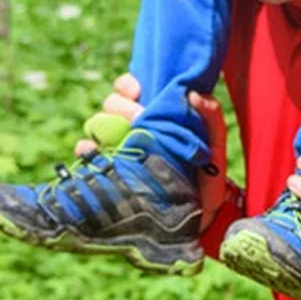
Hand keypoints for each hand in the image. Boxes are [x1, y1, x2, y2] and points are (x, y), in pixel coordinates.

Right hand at [74, 74, 231, 228]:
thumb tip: (194, 94)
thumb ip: (212, 118)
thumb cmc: (207, 175)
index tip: (138, 91)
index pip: (130, 89)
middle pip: (111, 104)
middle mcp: (132, 127)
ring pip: (96, 125)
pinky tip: (91, 151)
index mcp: (154, 114)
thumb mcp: (214, 146)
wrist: (201, 214)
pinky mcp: (110, 170)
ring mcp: (118, 148)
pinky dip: (85, 149)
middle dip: (121, 106)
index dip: (128, 85)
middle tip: (138, 118)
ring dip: (102, 125)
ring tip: (117, 135)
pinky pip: (88, 155)